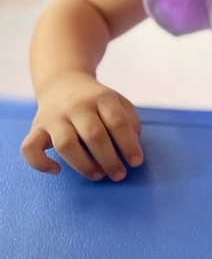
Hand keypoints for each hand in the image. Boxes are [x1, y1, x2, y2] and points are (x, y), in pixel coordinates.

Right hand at [22, 74, 141, 180]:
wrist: (62, 83)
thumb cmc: (96, 100)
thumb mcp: (118, 102)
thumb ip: (129, 121)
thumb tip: (132, 146)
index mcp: (101, 98)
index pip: (118, 122)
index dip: (129, 145)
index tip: (136, 162)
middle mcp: (76, 106)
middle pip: (94, 135)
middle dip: (109, 159)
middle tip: (119, 175)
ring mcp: (54, 117)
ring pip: (65, 144)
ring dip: (83, 164)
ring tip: (98, 175)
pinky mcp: (35, 128)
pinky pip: (29, 148)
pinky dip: (40, 163)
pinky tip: (57, 170)